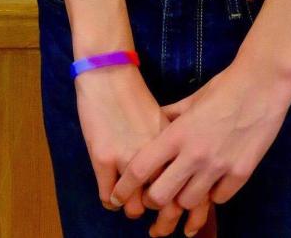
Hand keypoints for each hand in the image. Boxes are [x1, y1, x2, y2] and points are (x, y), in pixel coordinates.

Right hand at [75, 65, 209, 236]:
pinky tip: (111, 195)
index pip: (188, 192)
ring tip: (129, 202)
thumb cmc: (136, 93)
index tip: (179, 214)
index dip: (185, 210)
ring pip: (134, 207)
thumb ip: (177, 145)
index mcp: (174, 148)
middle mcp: (155, 158)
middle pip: (163, 206)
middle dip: (159, 218)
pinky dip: (111, 201)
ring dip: (132, 208)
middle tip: (152, 215)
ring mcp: (127, 159)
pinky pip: (108, 197)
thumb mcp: (166, 119)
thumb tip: (184, 167)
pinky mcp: (103, 159)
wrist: (107, 73)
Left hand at [111, 60, 290, 217]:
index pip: (141, 168)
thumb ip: (169, 117)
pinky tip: (210, 185)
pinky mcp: (241, 174)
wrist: (261, 86)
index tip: (118, 196)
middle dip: (153, 201)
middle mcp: (195, 154)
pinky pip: (219, 199)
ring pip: (189, 203)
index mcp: (177, 133)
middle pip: (161, 196)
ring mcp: (219, 167)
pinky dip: (211, 196)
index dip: (125, 186)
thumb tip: (153, 126)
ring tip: (183, 190)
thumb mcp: (190, 101)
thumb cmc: (223, 89)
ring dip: (183, 199)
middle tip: (154, 197)